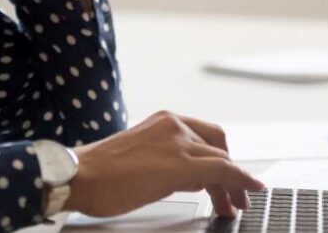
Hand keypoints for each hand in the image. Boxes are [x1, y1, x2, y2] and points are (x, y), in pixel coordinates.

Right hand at [62, 110, 264, 218]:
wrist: (78, 176)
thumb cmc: (99, 174)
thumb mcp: (141, 160)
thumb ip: (168, 163)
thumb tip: (192, 179)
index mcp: (163, 121)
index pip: (205, 136)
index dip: (221, 159)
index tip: (228, 176)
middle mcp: (174, 125)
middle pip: (217, 147)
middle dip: (230, 173)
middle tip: (236, 196)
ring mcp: (178, 142)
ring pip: (222, 160)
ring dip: (233, 184)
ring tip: (235, 206)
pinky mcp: (181, 164)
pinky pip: (222, 170)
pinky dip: (241, 180)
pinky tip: (249, 190)